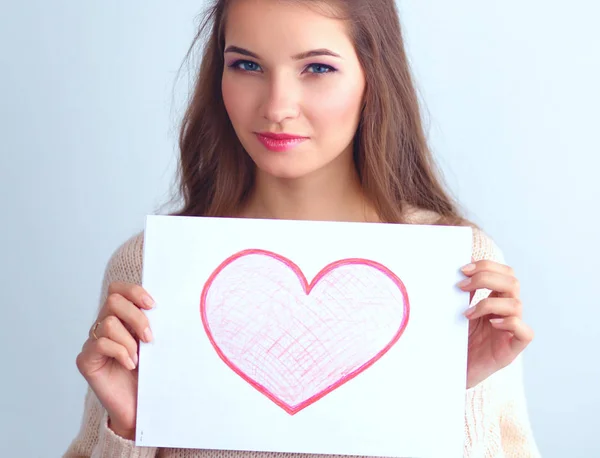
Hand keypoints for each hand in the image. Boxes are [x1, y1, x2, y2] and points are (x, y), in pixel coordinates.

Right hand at [76, 282, 154, 439]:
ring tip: (139, 358)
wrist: (139, 406)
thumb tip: (163, 306)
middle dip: (136, 317)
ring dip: (129, 340)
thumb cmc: (149, 373)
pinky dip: (120, 352)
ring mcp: (92, 343)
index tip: (153, 305)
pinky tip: (130, 365)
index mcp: (120, 317)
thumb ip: (153, 323)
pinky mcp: (86, 360)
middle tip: (149, 338)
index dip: (134, 291)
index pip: (118, 289)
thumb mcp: (155, 343)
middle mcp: (103, 326)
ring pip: (108, 323)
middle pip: (113, 300)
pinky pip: (100, 344)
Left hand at [458, 261, 533, 388]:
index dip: (486, 266)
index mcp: (494, 300)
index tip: (462, 269)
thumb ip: (461, 294)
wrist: (448, 371)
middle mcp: (505, 313)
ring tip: (467, 314)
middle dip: (486, 277)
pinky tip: (491, 325)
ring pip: (516, 304)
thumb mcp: (455, 311)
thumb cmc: (452, 341)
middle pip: (512, 282)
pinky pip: (525, 332)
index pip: (504, 273)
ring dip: (489, 303)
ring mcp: (511, 331)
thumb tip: (456, 270)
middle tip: (461, 285)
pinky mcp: (512, 350)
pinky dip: (510, 323)